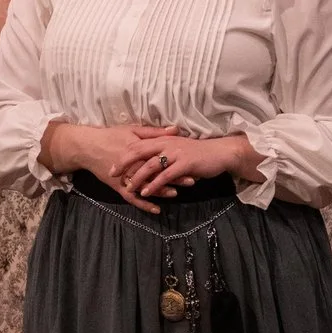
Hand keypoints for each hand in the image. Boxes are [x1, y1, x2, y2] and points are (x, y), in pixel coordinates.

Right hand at [42, 122, 184, 213]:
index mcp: (139, 150)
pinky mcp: (118, 187)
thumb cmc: (111, 136)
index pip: (161, 157)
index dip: (177, 161)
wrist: (87, 147)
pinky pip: (132, 198)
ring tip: (176, 194)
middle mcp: (133, 165)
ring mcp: (125, 178)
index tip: (192, 163)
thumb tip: (176, 130)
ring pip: (146, 187)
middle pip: (156, 173)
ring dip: (161, 191)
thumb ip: (155, 133)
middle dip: (174, 177)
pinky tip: (156, 210)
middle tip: (191, 181)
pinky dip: (144, 205)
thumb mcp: (133, 130)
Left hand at [121, 131, 260, 198]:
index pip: (137, 145)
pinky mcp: (185, 164)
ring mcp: (176, 153)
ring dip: (138, 177)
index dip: (123, 155)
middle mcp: (166, 144)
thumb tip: (147, 161)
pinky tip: (147, 193)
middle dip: (124, 163)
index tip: (112, 165)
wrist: (220, 153)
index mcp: (163, 140)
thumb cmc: (197, 153)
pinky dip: (155, 184)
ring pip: (151, 165)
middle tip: (112, 174)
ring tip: (128, 187)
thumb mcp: (177, 149)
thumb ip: (162, 153)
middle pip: (139, 151)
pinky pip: (166, 175)